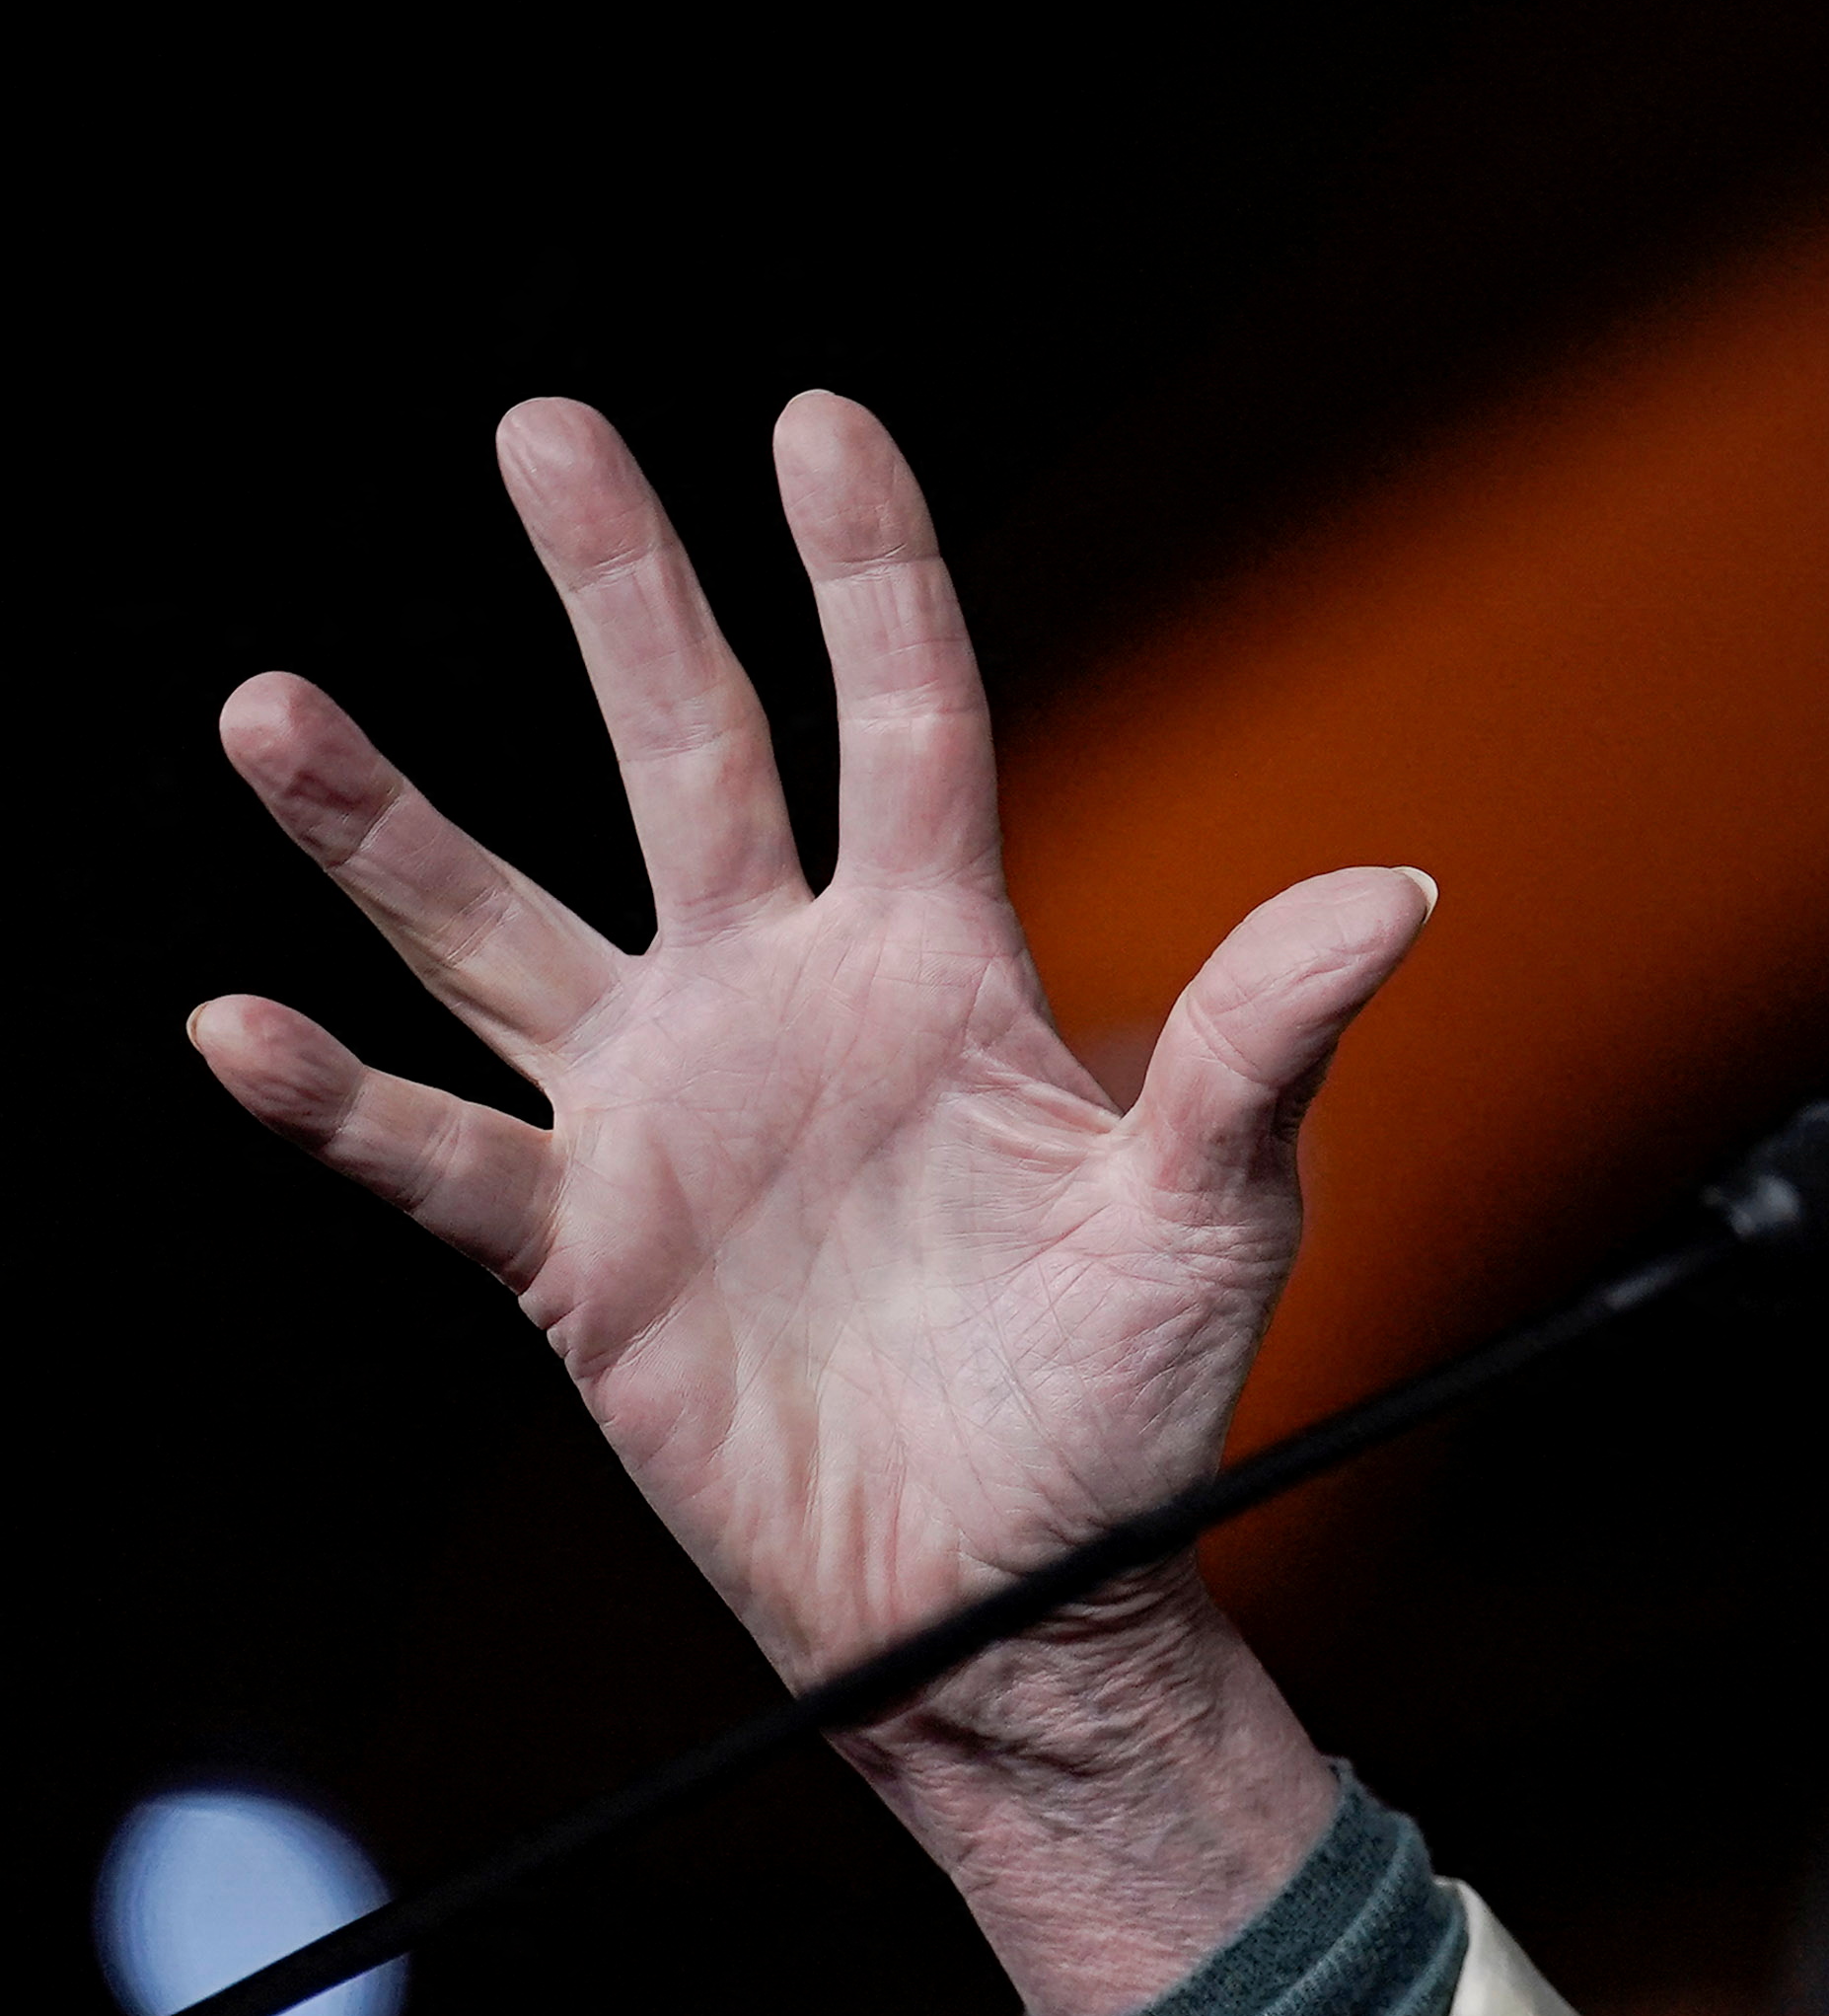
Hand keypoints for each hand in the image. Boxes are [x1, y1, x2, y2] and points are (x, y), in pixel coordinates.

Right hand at [189, 394, 1425, 2015]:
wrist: (1020, 1597)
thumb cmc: (1133, 1404)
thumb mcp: (1216, 1213)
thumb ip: (1269, 1044)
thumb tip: (1401, 890)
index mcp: (944, 967)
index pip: (907, 719)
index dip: (867, 573)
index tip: (816, 418)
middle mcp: (784, 1000)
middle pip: (689, 752)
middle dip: (621, 591)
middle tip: (543, 423)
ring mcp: (664, 1114)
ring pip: (499, 924)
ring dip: (384, 824)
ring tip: (268, 706)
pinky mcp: (581, 1251)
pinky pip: (436, 1155)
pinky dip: (335, 1102)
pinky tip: (241, 1029)